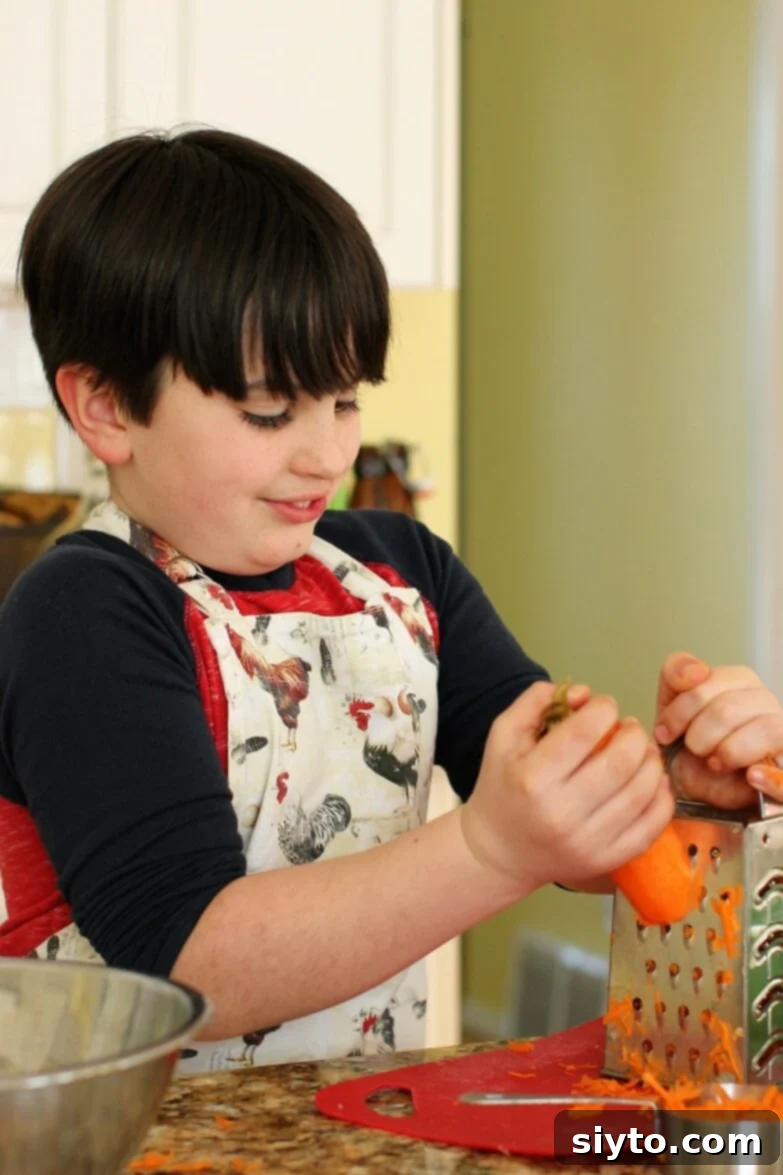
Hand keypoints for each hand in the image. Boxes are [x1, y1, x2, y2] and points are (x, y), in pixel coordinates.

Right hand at [460, 681, 673, 892]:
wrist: (500, 853)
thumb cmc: (502, 787)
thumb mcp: (503, 734)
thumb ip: (538, 700)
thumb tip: (585, 695)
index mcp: (533, 777)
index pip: (585, 731)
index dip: (604, 708)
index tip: (603, 707)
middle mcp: (561, 812)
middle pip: (622, 760)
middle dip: (634, 734)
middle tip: (628, 729)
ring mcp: (588, 841)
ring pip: (643, 791)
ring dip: (652, 762)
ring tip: (641, 753)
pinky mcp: (606, 860)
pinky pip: (652, 826)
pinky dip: (661, 798)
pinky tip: (652, 783)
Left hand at [653, 652, 782, 807]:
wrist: (699, 789)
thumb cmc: (686, 746)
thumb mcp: (670, 706)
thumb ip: (675, 674)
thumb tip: (698, 670)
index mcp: (737, 679)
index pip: (704, 681)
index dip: (679, 712)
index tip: (665, 733)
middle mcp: (763, 697)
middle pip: (726, 709)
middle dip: (698, 736)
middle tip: (692, 751)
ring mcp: (781, 727)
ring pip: (760, 729)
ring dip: (725, 752)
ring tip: (714, 763)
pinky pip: (781, 761)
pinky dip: (764, 774)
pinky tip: (750, 776)